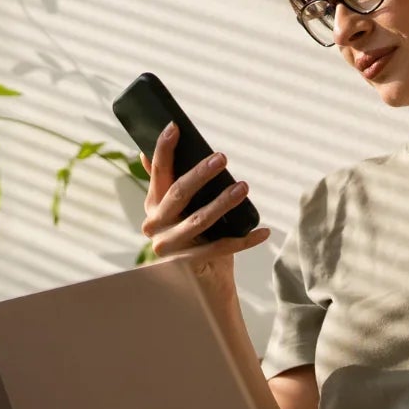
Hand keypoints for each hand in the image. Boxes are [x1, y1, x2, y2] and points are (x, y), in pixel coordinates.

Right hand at [139, 124, 270, 305]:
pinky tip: (263, 231)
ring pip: (198, 220)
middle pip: (178, 194)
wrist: (197, 282)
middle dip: (200, 174)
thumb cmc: (192, 237)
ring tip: (243, 187)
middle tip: (222, 158)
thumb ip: (164, 184)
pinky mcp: (189, 264)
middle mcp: (155, 226)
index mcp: (153, 206)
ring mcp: (170, 247)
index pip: (157, 172)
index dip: (164, 148)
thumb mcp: (177, 210)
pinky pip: (220, 248)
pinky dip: (244, 240)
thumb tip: (145, 153)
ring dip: (223, 203)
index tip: (175, 127)